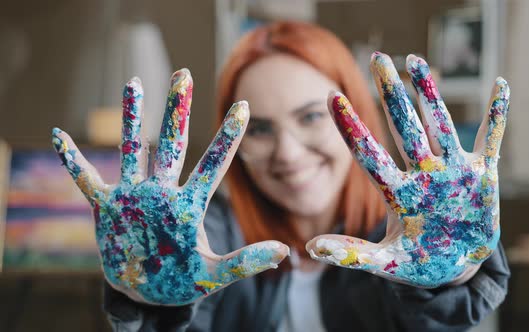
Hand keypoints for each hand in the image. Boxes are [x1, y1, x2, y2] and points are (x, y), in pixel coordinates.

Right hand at [52, 69, 287, 304]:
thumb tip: (285, 251)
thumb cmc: (182, 281)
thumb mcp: (213, 275)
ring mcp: (134, 196)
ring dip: (129, 117)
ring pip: (132, 149)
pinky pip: (85, 179)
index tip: (244, 106)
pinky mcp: (107, 207)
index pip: (213, 165)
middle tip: (183, 74)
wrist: (147, 293)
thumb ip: (245, 262)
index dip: (228, 137)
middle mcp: (162, 192)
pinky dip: (71, 160)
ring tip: (133, 83)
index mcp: (189, 205)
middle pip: (172, 144)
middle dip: (177, 111)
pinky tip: (59, 134)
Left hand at [306, 53, 508, 287]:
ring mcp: (452, 171)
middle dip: (391, 94)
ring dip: (431, 94)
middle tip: (378, 59)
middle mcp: (422, 174)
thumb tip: (311, 247)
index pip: (368, 153)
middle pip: (403, 127)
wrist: (456, 269)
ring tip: (416, 61)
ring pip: (440, 125)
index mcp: (397, 193)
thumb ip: (352, 254)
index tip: (331, 97)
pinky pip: (491, 139)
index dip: (351, 127)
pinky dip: (497, 115)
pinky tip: (499, 86)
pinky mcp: (482, 176)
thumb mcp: (385, 262)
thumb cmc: (418, 263)